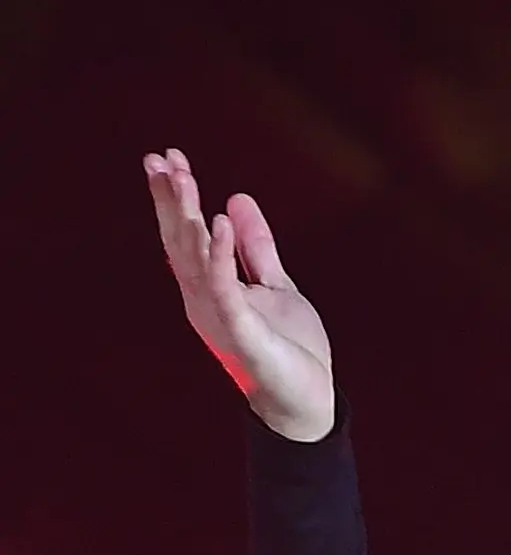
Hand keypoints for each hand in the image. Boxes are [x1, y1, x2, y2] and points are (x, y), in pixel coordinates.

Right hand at [142, 148, 334, 441]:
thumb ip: (255, 246)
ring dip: (187, 215)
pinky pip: (223, 286)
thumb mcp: (275, 283)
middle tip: (158, 157)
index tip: (169, 157)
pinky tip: (215, 220)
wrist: (308, 397)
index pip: (186, 233)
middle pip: (180, 239)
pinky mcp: (239, 329)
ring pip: (194, 257)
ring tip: (183, 177)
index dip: (176, 196)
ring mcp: (218, 313)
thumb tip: (237, 199)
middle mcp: (204, 297)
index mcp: (209, 285)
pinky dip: (217, 253)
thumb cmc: (289, 345)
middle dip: (170, 198)